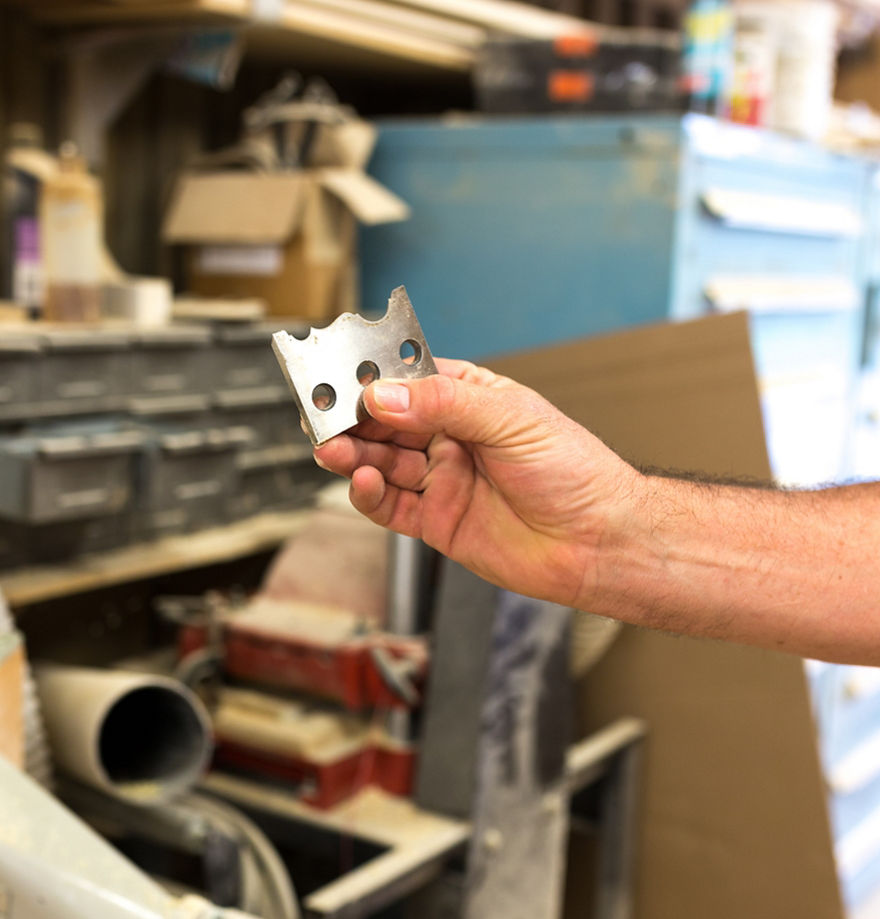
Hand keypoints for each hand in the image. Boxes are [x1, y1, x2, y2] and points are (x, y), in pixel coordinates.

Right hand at [313, 358, 642, 606]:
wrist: (598, 542)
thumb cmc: (575, 472)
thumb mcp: (510, 419)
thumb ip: (443, 404)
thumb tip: (386, 396)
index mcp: (472, 400)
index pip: (410, 380)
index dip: (374, 379)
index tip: (342, 376)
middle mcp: (452, 438)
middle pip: (387, 422)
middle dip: (352, 418)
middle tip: (321, 415)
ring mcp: (444, 480)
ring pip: (382, 462)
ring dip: (353, 454)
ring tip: (331, 449)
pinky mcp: (438, 521)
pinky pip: (391, 506)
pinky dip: (370, 494)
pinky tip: (363, 481)